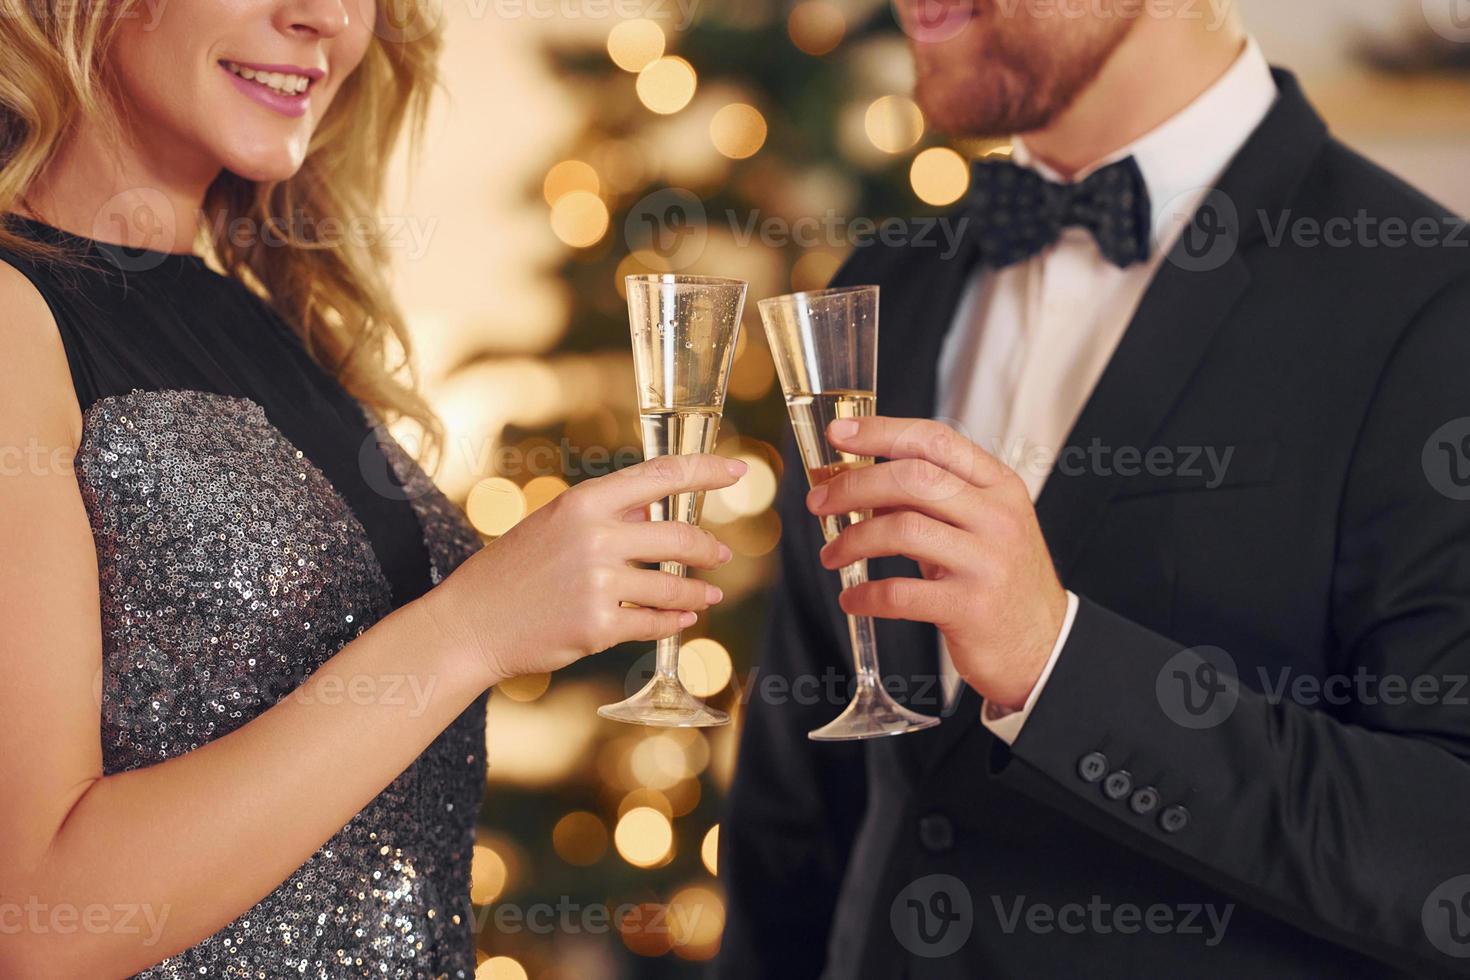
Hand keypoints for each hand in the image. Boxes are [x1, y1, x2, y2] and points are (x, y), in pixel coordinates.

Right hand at [420, 453, 745, 686]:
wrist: (470, 623)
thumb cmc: (514, 571)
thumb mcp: (555, 525)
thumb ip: (608, 518)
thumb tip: (659, 512)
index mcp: (585, 502)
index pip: (660, 476)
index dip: (706, 471)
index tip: (739, 470)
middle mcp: (595, 538)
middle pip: (678, 537)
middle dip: (708, 547)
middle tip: (721, 553)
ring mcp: (597, 584)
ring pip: (673, 586)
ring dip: (698, 592)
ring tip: (708, 594)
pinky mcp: (598, 627)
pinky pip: (654, 623)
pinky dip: (674, 621)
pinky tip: (682, 619)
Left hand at [808, 417, 1066, 711]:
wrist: (1045, 646)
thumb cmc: (1000, 580)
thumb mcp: (978, 528)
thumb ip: (929, 501)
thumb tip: (860, 482)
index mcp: (999, 486)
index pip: (935, 440)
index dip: (881, 432)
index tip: (839, 433)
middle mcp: (998, 517)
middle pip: (913, 478)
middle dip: (854, 485)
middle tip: (818, 502)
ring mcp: (987, 562)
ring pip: (902, 529)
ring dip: (852, 540)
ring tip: (831, 554)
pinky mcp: (972, 608)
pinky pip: (901, 593)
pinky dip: (866, 594)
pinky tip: (852, 598)